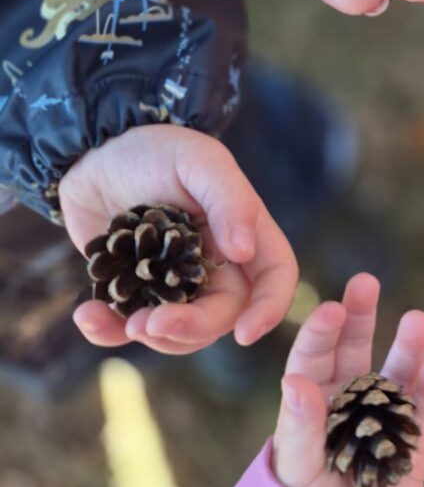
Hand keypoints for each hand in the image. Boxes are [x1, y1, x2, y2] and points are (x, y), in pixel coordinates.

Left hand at [59, 125, 296, 354]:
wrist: (94, 152)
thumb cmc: (155, 149)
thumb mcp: (199, 162)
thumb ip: (229, 200)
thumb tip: (245, 251)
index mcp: (242, 233)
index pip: (273, 277)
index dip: (269, 308)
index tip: (246, 334)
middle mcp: (213, 265)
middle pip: (222, 315)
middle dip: (191, 328)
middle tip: (152, 325)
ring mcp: (173, 283)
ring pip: (179, 333)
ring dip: (153, 337)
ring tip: (124, 322)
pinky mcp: (132, 291)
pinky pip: (127, 327)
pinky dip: (108, 331)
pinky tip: (87, 314)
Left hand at [272, 274, 423, 486]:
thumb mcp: (295, 465)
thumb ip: (300, 425)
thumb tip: (295, 379)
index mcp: (312, 397)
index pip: (314, 356)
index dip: (323, 331)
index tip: (332, 309)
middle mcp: (348, 398)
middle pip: (355, 349)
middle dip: (361, 317)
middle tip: (366, 282)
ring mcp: (384, 417)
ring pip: (397, 374)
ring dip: (407, 346)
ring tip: (418, 319)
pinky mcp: (413, 443)